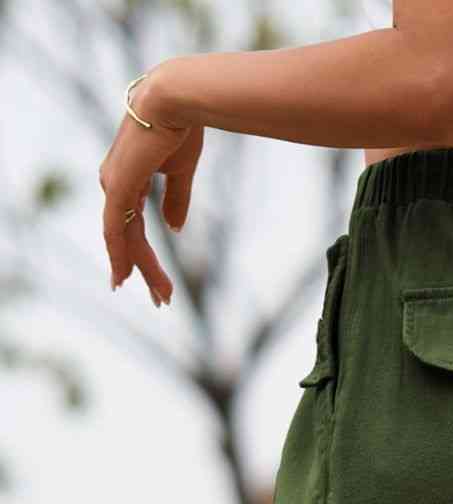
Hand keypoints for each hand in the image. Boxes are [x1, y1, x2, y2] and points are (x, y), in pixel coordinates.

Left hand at [99, 62, 203, 305]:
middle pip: (128, 237)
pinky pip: (115, 229)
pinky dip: (120, 255)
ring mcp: (113, 184)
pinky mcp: (117, 186)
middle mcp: (115, 181)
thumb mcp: (180, 171)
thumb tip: (174, 228)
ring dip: (143, 270)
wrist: (176, 99)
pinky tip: (124, 277)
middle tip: (162, 299)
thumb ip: (175, 200)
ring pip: (124, 239)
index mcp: (129, 176)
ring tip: (161, 297)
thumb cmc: (182, 126)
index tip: (155, 281)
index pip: (134, 224)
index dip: (143, 254)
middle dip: (146, 270)